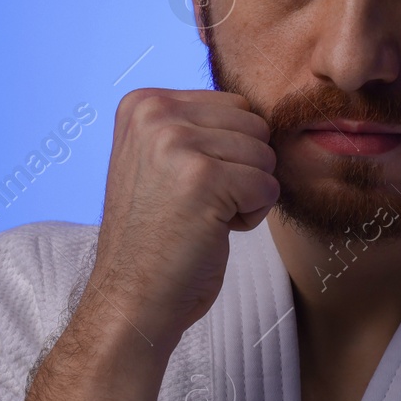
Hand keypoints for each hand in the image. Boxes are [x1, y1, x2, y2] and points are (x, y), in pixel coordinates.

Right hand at [86, 88, 278, 351]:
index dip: (227, 154)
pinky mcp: (203, 177)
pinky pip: (268, 186)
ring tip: (202, 217)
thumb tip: (261, 114)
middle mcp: (154, 113)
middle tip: (198, 205)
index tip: (186, 186)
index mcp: (142, 103)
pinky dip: (252, 216)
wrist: (132, 297)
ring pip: (265, 155)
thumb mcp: (160, 160)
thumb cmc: (157, 237)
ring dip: (247, 194)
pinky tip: (212, 231)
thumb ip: (195, 127)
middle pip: (254, 125)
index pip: (234, 106)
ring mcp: (176, 142)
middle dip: (243, 170)